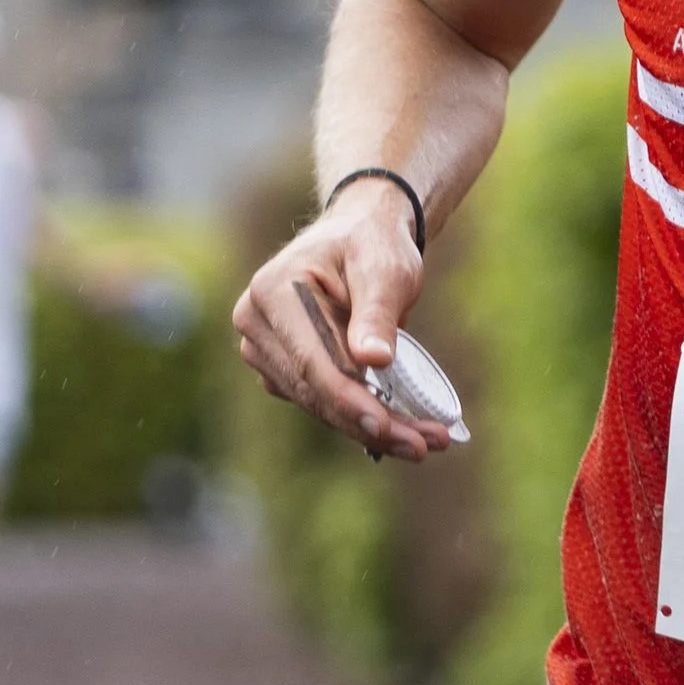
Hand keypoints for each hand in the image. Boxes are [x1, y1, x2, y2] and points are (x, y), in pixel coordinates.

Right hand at [230, 180, 438, 460]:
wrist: (359, 238)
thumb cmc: (372, 246)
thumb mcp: (385, 269)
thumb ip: (378, 312)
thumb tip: (374, 360)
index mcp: (273, 291)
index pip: (311, 361)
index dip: (348, 399)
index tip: (386, 427)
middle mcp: (256, 323)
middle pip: (313, 390)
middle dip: (369, 423)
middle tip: (425, 446)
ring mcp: (264, 349)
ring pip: (317, 405)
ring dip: (370, 429)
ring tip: (428, 441)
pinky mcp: (281, 369)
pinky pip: (321, 403)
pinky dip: (360, 418)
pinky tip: (403, 430)